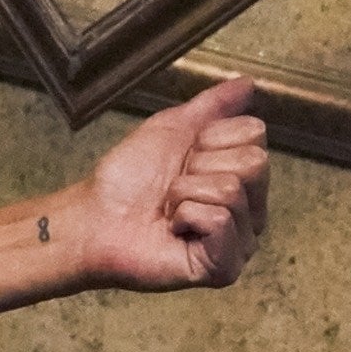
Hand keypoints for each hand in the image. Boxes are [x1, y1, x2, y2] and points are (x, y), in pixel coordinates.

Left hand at [68, 76, 269, 292]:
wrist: (95, 215)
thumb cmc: (130, 177)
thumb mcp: (172, 129)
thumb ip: (213, 106)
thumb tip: (248, 82)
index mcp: (245, 179)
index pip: (255, 134)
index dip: (211, 137)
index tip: (184, 156)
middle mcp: (251, 212)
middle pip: (254, 162)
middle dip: (201, 165)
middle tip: (174, 186)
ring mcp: (240, 243)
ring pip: (232, 190)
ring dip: (186, 192)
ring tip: (169, 209)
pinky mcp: (223, 268)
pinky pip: (219, 220)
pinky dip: (187, 216)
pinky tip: (174, 230)